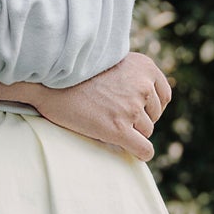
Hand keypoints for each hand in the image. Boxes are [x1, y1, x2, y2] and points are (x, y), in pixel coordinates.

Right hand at [27, 53, 172, 159]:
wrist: (49, 81)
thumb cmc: (77, 74)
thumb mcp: (113, 61)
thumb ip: (133, 75)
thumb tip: (147, 98)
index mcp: (145, 67)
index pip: (163, 96)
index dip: (150, 106)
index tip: (134, 109)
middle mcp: (143, 86)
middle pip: (153, 116)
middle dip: (138, 120)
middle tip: (113, 115)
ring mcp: (131, 108)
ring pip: (146, 132)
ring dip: (130, 133)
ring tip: (107, 124)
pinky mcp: (119, 129)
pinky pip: (144, 149)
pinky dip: (141, 153)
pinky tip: (133, 152)